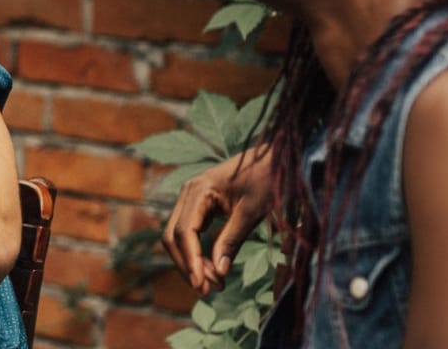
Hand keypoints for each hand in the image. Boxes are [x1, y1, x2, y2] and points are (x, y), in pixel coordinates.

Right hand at [163, 149, 273, 292]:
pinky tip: (212, 267)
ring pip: (177, 237)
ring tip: (214, 283)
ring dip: (191, 261)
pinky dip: (197, 252)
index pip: (183, 232)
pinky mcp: (199, 205)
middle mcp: (188, 193)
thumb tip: (219, 272)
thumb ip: (231, 240)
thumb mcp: (252, 212)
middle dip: (188, 265)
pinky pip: (188, 232)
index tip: (202, 285)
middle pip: (172, 236)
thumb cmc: (266, 179)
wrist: (274, 157)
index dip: (191, 260)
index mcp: (198, 190)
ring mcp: (191, 199)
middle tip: (208, 290)